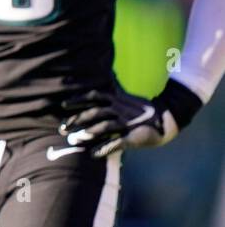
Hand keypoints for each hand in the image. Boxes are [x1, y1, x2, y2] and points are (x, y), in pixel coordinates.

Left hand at [60, 80, 201, 156]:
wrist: (165, 120)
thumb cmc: (140, 109)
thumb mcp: (125, 96)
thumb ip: (113, 87)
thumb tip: (107, 72)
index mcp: (116, 100)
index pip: (93, 96)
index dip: (78, 100)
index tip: (62, 105)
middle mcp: (120, 110)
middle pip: (95, 112)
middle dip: (77, 120)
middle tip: (62, 128)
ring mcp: (127, 124)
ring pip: (105, 127)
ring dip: (89, 133)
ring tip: (75, 139)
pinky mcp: (133, 137)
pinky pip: (117, 143)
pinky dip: (105, 149)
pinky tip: (93, 154)